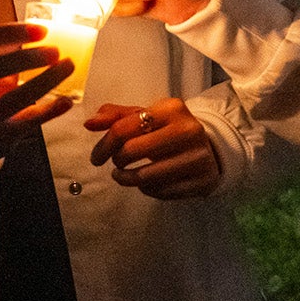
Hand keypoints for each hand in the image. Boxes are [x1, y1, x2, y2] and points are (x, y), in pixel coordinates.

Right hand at [0, 23, 73, 170]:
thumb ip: (0, 53)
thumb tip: (37, 32)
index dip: (9, 32)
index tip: (42, 30)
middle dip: (23, 58)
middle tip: (55, 51)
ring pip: (10, 100)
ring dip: (43, 81)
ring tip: (67, 67)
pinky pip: (26, 123)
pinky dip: (49, 110)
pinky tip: (66, 100)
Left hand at [84, 99, 222, 199]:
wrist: (210, 147)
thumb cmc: (169, 130)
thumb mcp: (146, 116)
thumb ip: (116, 116)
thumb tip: (89, 123)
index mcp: (172, 108)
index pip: (124, 128)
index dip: (103, 145)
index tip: (97, 157)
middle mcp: (188, 130)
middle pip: (131, 151)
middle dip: (116, 160)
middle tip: (115, 163)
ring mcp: (199, 156)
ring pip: (145, 177)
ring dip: (126, 179)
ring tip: (122, 176)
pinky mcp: (203, 180)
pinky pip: (162, 192)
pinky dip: (147, 189)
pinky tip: (146, 182)